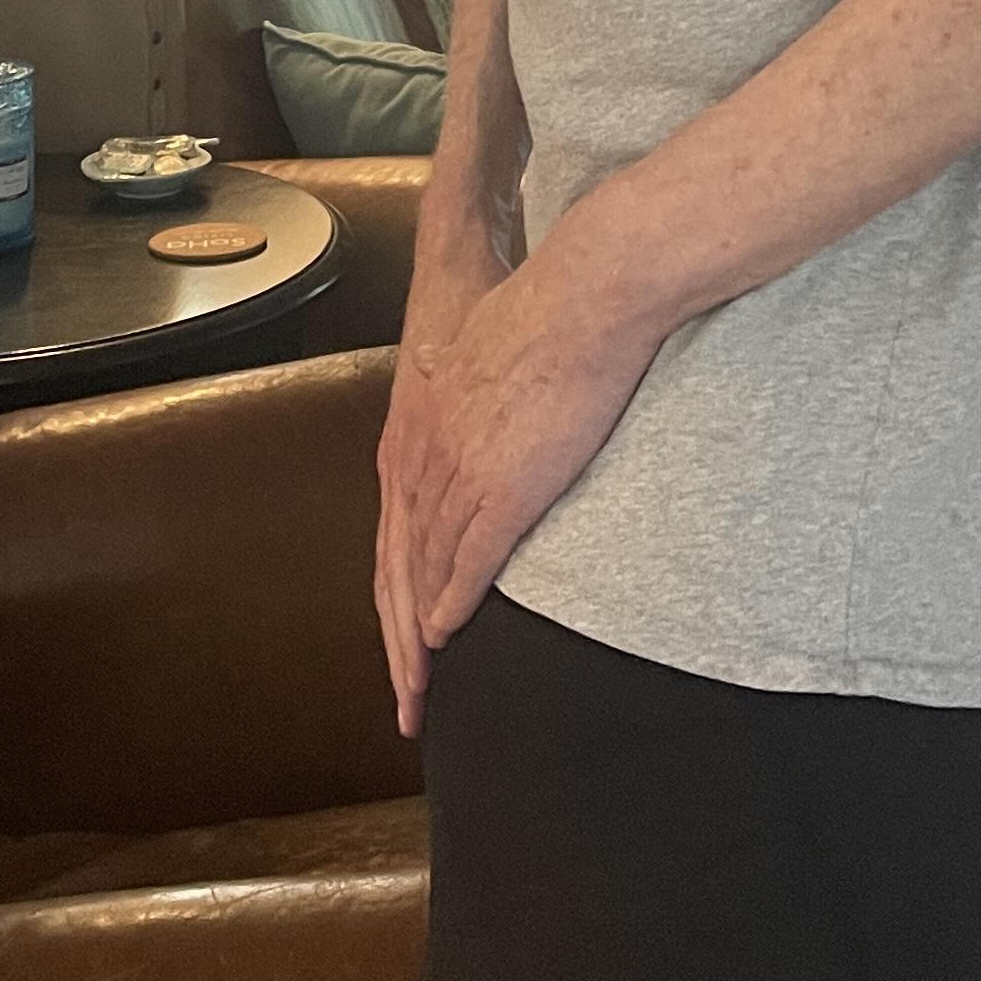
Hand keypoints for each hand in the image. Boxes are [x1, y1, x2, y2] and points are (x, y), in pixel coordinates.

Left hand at [372, 234, 658, 732]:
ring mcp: (461, 471)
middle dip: (394, 628)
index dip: (396, 576)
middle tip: (400, 685)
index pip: (398, 517)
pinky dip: (454, 604)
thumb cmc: (547, 307)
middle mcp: (427, 450)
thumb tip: (461, 380)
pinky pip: (468, 562)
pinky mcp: (503, 488)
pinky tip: (444, 637)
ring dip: (418, 632)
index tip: (398, 620)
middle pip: (399, 557)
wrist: (585, 295)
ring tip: (419, 681)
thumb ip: (467, 377)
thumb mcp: (482, 341)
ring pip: (427, 568)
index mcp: (422, 419)